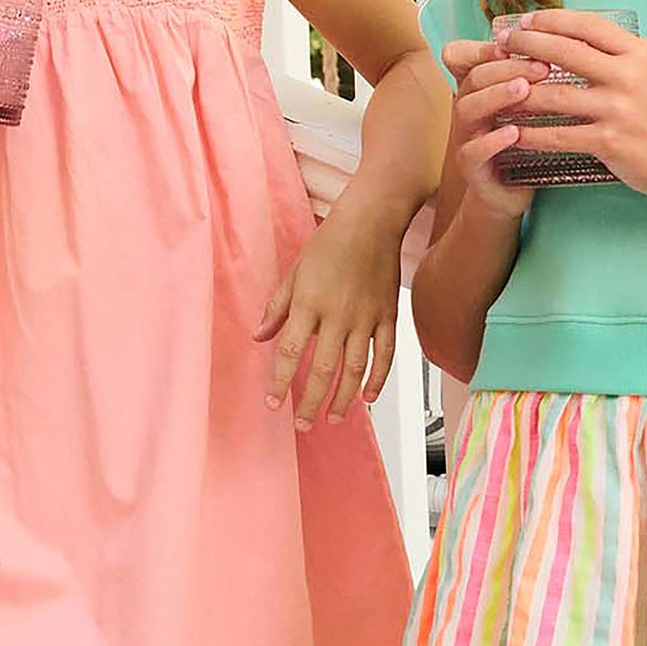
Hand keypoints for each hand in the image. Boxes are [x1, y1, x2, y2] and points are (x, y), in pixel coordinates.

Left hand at [254, 204, 401, 430]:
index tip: (273, 403)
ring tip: (331, 417)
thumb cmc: (330, 242)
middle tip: (303, 424)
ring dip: (342, 398)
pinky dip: (378, 379)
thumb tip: (259, 336)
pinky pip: (384, 355)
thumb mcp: (294, 272)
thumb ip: (277, 307)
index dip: (279, 382)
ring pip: (354, 369)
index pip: (290, 352)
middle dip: (310, 402)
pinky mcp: (388, 316)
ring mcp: (366, 318)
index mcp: (309, 303)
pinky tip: (368, 397)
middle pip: (322, 369)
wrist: (371, 221)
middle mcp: (338, 315)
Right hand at [442, 36, 548, 221]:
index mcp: (479, 88)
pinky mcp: (471, 166)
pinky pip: (473, 150)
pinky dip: (492, 140)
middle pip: (476, 76)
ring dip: (497, 96)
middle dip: (507, 67)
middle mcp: (468, 106)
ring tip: (524, 89)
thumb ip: (535, 77)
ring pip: (469, 108)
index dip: (489, 46)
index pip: (469, 56)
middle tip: (541, 65)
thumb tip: (572, 42)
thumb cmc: (524, 141)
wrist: (508, 192)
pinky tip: (515, 133)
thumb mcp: (528, 106)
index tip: (523, 40)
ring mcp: (466, 136)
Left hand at [498, 10, 646, 200]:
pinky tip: (510, 131)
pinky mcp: (608, 142)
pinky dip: (530, 134)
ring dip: (518, 90)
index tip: (526, 21)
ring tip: (494, 87)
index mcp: (638, 54)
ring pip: (553, 95)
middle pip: (563, 52)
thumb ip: (635, 51)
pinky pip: (558, 135)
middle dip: (525, 45)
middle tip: (500, 45)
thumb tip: (602, 35)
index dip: (551, 20)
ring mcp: (617, 110)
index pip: (587, 26)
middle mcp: (626, 76)